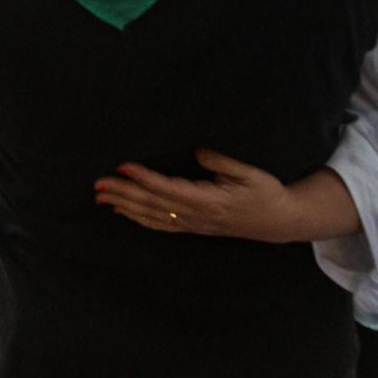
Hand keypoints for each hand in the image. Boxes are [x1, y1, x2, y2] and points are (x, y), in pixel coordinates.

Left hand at [93, 149, 308, 241]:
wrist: (279, 221)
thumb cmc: (266, 192)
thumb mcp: (249, 173)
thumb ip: (222, 162)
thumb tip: (196, 150)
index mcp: (209, 201)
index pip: (169, 189)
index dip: (144, 178)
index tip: (123, 166)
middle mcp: (197, 216)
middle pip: (153, 204)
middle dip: (124, 193)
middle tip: (98, 183)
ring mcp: (194, 224)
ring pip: (152, 217)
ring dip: (125, 206)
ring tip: (100, 197)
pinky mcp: (194, 228)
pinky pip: (161, 225)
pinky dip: (139, 218)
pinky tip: (123, 212)